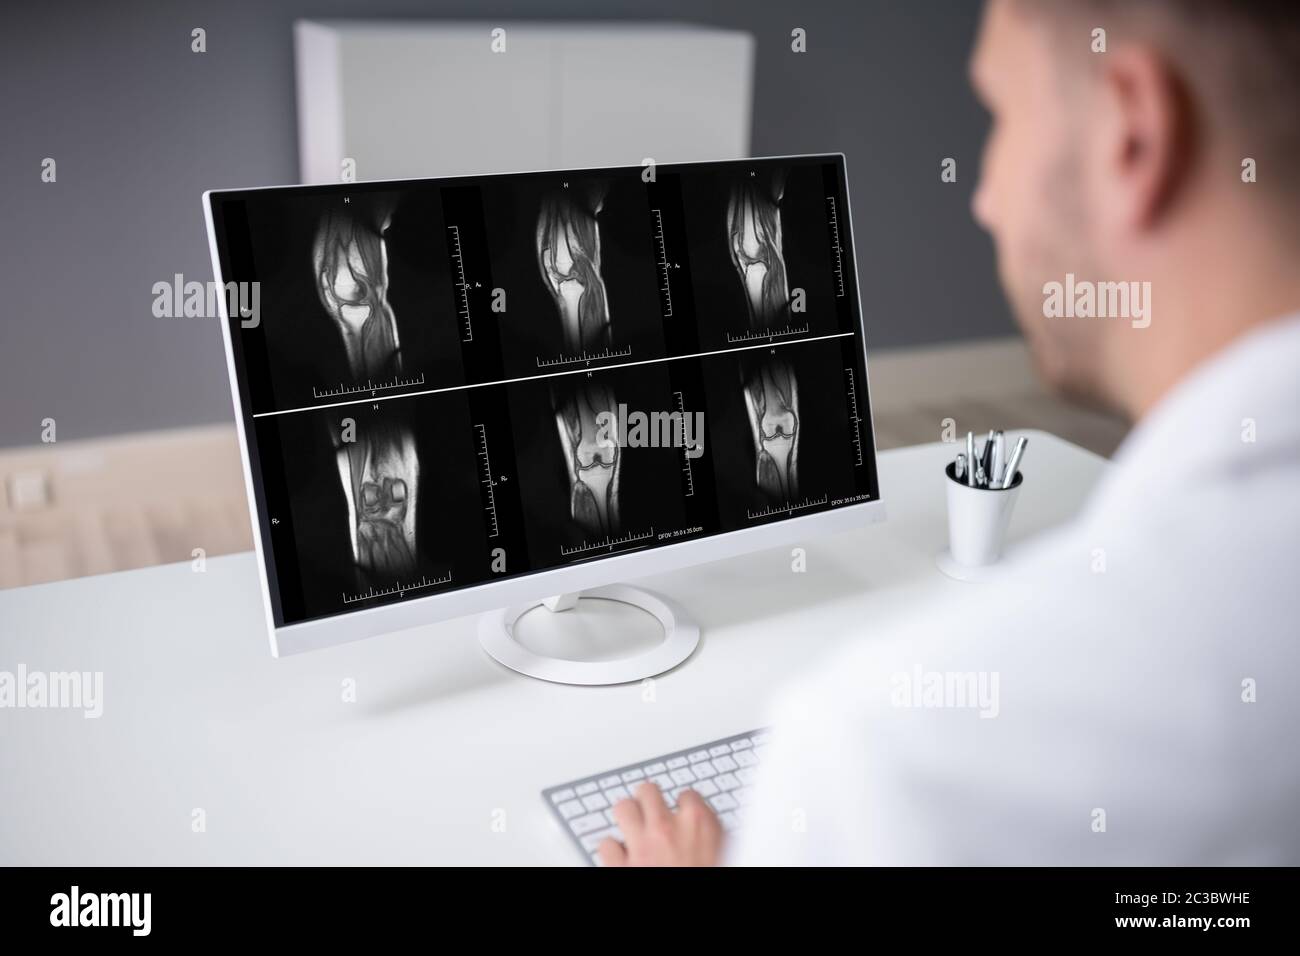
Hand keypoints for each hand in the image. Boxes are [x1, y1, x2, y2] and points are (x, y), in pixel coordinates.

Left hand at [597, 782, 723, 866]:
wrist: (693, 921)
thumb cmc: (709, 874)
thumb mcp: (724, 853)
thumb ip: (713, 835)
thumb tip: (709, 828)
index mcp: (699, 824)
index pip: (687, 794)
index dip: (683, 804)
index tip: (682, 810)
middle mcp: (667, 829)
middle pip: (648, 791)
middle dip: (649, 799)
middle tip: (651, 808)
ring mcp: (641, 847)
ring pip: (623, 808)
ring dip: (627, 817)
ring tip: (631, 825)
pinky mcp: (620, 868)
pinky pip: (606, 845)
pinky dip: (612, 850)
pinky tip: (620, 855)